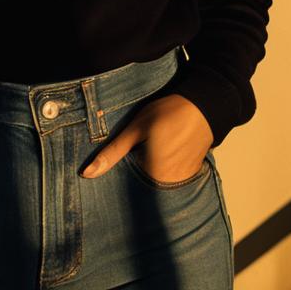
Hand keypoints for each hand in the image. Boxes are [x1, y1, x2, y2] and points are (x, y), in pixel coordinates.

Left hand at [81, 94, 213, 182]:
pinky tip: (163, 150)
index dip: (119, 174)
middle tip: (136, 150)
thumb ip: (113, 152)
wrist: (204, 105)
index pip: (127, 186)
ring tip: (151, 149)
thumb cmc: (168, 113)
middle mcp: (169, 185)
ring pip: (155, 181)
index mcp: (153, 176)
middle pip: (142, 185)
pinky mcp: (190, 174)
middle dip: (134, 172)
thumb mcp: (136, 128)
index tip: (119, 161)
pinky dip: (163, 168)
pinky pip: (170, 177)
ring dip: (149, 169)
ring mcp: (182, 181)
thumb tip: (87, 174)